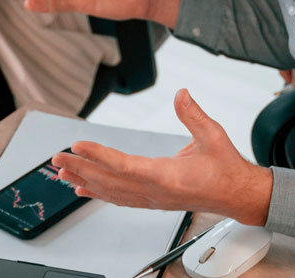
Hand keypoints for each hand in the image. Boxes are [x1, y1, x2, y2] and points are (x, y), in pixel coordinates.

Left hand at [52, 89, 272, 225]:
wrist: (237, 195)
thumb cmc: (226, 168)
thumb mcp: (213, 135)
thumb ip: (194, 114)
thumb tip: (181, 93)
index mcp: (168, 177)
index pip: (125, 166)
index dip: (99, 156)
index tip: (78, 146)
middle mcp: (155, 192)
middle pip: (110, 181)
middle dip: (80, 169)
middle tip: (56, 159)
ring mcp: (153, 199)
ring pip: (111, 192)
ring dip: (84, 181)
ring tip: (61, 173)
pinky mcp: (153, 200)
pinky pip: (120, 199)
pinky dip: (98, 193)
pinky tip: (83, 189)